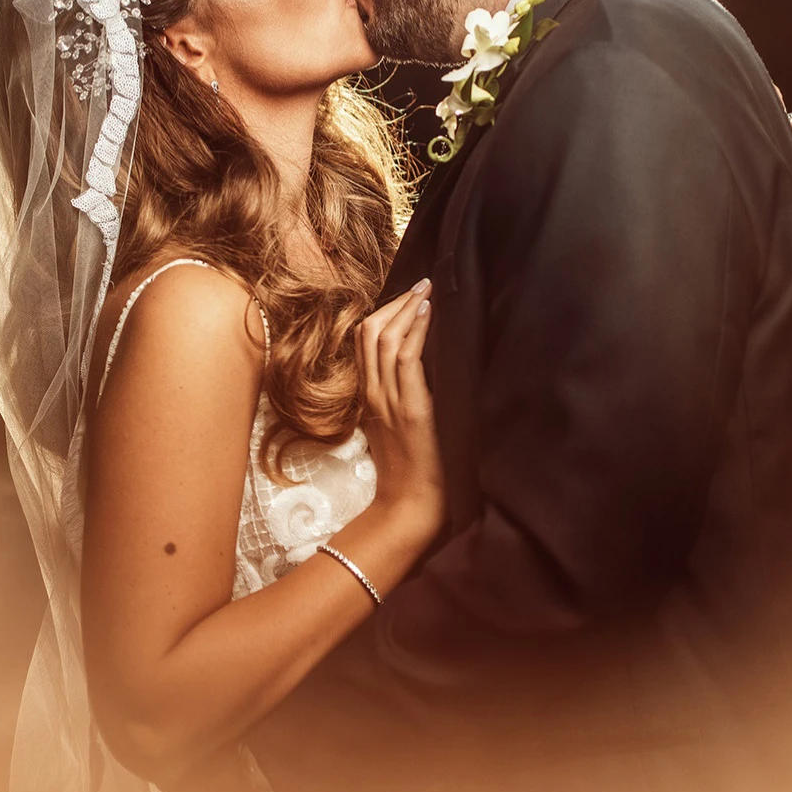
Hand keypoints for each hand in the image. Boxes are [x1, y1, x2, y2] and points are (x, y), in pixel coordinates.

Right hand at [356, 279, 442, 547]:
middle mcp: (372, 394)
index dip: (383, 314)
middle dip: (394, 303)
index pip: (364, 344)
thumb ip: (396, 402)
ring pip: (384, 340)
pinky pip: (406, 359)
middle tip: (419, 285)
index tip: (406, 297)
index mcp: (368, 398)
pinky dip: (415, 330)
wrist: (409, 507)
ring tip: (425, 290)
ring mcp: (388, 400)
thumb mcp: (394, 430)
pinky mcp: (410, 409)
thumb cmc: (410, 474)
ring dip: (406, 309)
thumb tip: (416, 374)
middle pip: (369, 333)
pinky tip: (428, 313)